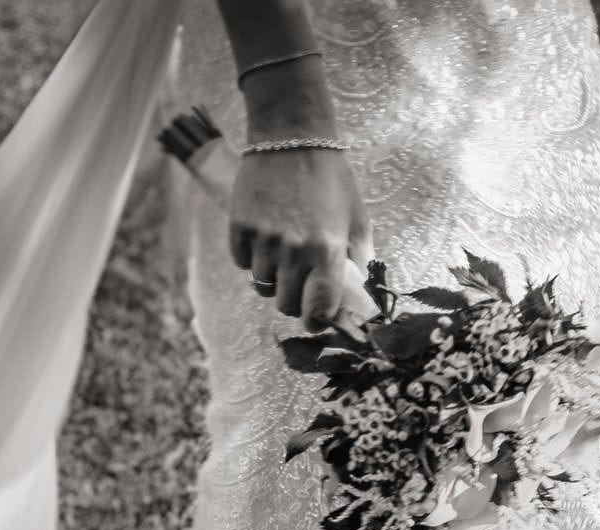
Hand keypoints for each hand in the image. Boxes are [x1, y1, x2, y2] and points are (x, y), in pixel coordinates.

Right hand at [229, 147, 371, 329]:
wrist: (291, 138)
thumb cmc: (331, 180)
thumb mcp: (356, 219)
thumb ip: (359, 260)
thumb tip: (359, 294)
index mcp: (327, 251)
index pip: (319, 309)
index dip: (318, 320)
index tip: (317, 318)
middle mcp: (294, 250)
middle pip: (287, 304)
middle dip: (295, 300)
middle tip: (300, 283)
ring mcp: (264, 240)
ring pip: (263, 286)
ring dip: (273, 278)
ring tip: (283, 252)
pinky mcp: (240, 228)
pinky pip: (243, 264)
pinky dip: (252, 258)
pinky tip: (265, 236)